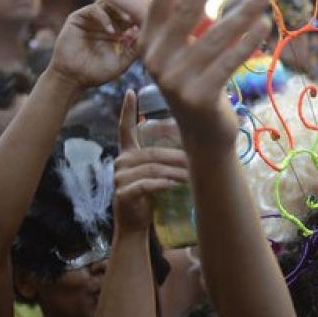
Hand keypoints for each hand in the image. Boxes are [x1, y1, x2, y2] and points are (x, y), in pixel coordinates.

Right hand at [48, 0, 139, 88]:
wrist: (73, 78)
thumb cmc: (97, 73)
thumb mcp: (121, 62)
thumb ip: (133, 50)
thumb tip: (146, 35)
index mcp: (117, 31)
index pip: (131, 16)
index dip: (141, 17)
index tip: (151, 23)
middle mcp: (105, 22)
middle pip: (121, 6)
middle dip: (132, 10)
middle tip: (142, 17)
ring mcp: (92, 19)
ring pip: (108, 3)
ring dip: (120, 10)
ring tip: (129, 22)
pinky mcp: (78, 18)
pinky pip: (93, 9)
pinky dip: (104, 17)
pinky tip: (111, 31)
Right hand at [113, 90, 189, 234]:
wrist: (135, 224)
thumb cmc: (149, 196)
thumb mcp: (155, 173)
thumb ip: (163, 158)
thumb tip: (193, 144)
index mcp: (127, 154)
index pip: (124, 128)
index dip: (127, 110)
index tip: (131, 92)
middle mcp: (120, 162)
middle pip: (152, 153)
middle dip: (176, 157)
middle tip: (198, 159)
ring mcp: (119, 178)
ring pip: (152, 169)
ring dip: (175, 172)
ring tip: (192, 175)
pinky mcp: (123, 193)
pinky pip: (146, 185)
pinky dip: (162, 184)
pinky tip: (174, 186)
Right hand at [129, 0, 269, 143]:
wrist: (204, 134)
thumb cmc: (196, 82)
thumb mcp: (179, 49)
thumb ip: (170, 17)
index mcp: (149, 42)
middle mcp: (156, 59)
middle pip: (185, 9)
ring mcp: (175, 80)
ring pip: (215, 36)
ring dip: (242, 12)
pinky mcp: (198, 97)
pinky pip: (227, 62)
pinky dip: (246, 42)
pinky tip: (263, 24)